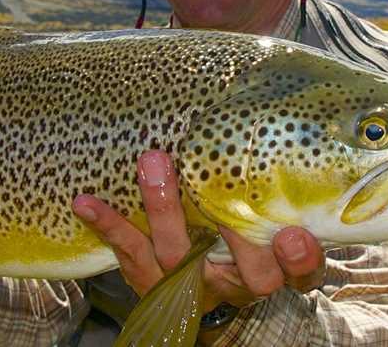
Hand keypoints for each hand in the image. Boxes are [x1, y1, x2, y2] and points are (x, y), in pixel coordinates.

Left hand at [72, 150, 324, 312]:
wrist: (194, 289)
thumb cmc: (237, 231)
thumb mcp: (264, 214)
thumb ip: (271, 181)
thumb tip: (263, 99)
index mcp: (275, 265)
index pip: (302, 271)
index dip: (301, 259)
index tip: (292, 236)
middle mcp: (237, 280)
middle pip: (249, 272)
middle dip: (237, 236)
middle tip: (222, 201)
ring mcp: (191, 283)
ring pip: (180, 257)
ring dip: (165, 210)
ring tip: (153, 163)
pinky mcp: (150, 280)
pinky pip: (128, 253)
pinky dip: (107, 224)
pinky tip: (85, 201)